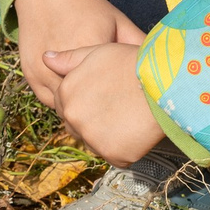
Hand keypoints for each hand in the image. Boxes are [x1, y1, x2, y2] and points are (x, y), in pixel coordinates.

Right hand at [11, 0, 145, 107]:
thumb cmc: (87, 7)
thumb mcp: (117, 22)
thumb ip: (139, 44)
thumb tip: (167, 66)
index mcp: (89, 49)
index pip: (111, 92)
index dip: (123, 102)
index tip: (132, 104)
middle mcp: (62, 66)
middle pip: (88, 104)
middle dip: (102, 110)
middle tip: (117, 110)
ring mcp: (43, 73)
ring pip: (66, 108)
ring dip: (80, 108)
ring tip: (97, 105)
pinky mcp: (31, 76)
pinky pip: (50, 101)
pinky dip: (63, 102)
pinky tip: (76, 94)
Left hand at [48, 42, 167, 164]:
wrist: (164, 83)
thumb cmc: (133, 63)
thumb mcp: (97, 52)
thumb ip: (69, 59)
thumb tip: (45, 58)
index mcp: (66, 93)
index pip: (65, 105)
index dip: (84, 101)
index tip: (103, 97)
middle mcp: (73, 118)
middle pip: (77, 126)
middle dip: (92, 121)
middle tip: (118, 108)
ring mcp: (92, 138)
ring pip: (96, 143)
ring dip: (108, 137)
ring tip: (129, 118)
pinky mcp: (113, 155)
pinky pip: (117, 156)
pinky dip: (126, 149)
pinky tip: (138, 131)